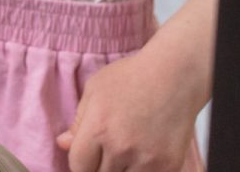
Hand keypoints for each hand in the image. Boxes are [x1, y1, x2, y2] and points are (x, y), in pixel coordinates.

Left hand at [57, 46, 204, 171]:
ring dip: (121, 170)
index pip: (78, 166)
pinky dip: (141, 170)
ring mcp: (147, 160)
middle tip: (107, 150)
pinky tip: (142, 155)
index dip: (80, 162)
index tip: (86, 156)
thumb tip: (63, 144)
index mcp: (98, 129)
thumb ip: (78, 121)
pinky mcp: (168, 166)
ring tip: (125, 151)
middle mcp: (121, 148)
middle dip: (99, 166)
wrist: (176, 76)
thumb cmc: (132, 77)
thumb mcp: (95, 91)